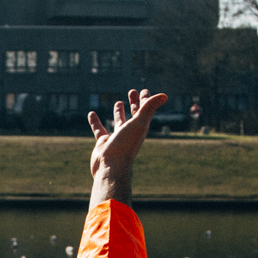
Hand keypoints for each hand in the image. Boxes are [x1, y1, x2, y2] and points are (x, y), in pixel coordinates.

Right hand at [88, 89, 166, 206]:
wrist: (111, 166)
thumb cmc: (126, 145)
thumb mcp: (139, 123)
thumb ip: (149, 108)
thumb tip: (165, 95)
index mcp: (140, 128)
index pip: (145, 111)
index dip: (146, 100)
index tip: (144, 90)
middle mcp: (130, 133)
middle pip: (134, 115)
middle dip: (134, 103)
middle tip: (132, 91)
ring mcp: (117, 138)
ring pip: (119, 122)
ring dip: (119, 112)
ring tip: (119, 102)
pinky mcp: (103, 143)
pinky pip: (99, 129)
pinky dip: (96, 121)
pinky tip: (91, 114)